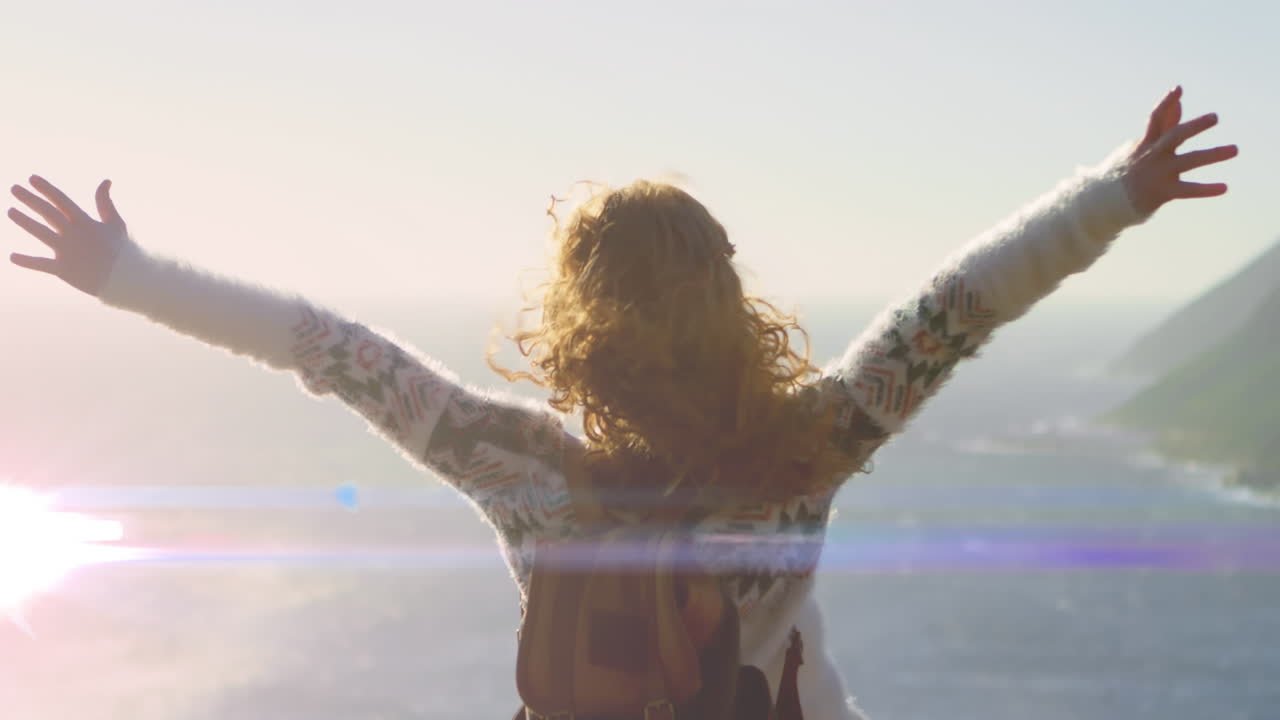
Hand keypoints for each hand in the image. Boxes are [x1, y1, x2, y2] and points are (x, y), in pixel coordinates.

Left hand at [8, 176, 127, 296]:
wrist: (126, 279)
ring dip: (24, 221)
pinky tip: (12, 256)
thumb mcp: (115, 223)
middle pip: (47, 212)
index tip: (31, 178)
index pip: (61, 201)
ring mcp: (67, 251)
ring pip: (40, 232)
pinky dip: (26, 261)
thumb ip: (105, 202)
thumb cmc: (122, 251)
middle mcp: (74, 234)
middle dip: (29, 199)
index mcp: (86, 222)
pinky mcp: (63, 269)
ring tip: (10, 211)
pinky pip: (41, 264)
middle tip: (14, 188)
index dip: (46, 188)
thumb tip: (105, 181)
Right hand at [1123, 86, 1237, 216]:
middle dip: (1195, 126)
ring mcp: (1159, 173)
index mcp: (1147, 143)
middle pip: (1175, 136)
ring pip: (1189, 160)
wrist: (1105, 201)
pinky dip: (1206, 189)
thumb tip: (1179, 103)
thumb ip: (1164, 125)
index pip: (1155, 119)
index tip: (1178, 89)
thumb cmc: (1127, 171)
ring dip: (1213, 154)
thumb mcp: (1142, 145)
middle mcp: (1154, 155)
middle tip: (1215, 117)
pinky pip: (1188, 190)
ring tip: (1235, 149)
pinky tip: (1224, 187)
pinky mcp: (1163, 192)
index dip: (1166, 103)